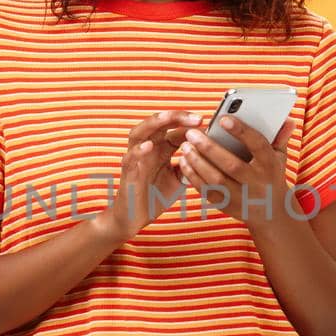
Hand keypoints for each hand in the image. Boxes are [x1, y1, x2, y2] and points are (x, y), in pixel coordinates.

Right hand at [93, 109, 200, 242]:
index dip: (190, 125)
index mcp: (161, 148)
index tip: (208, 124)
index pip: (175, 129)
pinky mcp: (127, 173)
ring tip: (167, 118)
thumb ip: (190, 164)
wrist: (136, 218)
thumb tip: (208, 153)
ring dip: (153, 124)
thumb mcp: (179, 178)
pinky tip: (148, 146)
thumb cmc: (155, 196)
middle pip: (157, 124)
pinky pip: (129, 158)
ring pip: (139, 133)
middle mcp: (147, 149)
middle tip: (196, 118)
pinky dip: (138, 151)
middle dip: (176, 117)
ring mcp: (135, 159)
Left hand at [177, 114, 296, 227]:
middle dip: (209, 148)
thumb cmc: (271, 176)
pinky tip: (184, 162)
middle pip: (232, 165)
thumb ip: (280, 137)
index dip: (241, 132)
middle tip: (192, 133)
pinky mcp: (228, 207)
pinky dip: (193, 177)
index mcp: (270, 165)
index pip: (258, 146)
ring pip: (216, 180)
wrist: (272, 214)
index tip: (222, 119)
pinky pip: (207, 192)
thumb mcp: (280, 157)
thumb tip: (288, 119)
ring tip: (185, 146)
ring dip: (198, 162)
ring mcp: (242, 198)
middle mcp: (257, 183)